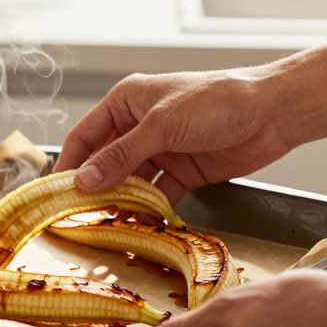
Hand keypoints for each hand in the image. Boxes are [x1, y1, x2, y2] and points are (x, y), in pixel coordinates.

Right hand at [54, 70, 293, 201]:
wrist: (272, 112)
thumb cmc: (215, 101)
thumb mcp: (161, 126)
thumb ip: (122, 155)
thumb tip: (85, 181)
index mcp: (126, 102)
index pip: (86, 135)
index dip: (70, 163)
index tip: (54, 192)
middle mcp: (139, 126)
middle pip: (106, 162)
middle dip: (94, 188)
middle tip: (78, 216)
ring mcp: (162, 150)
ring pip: (131, 181)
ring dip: (121, 202)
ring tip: (106, 226)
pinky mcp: (184, 172)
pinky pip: (157, 195)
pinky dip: (149, 211)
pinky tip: (139, 225)